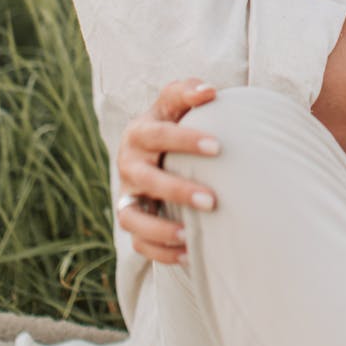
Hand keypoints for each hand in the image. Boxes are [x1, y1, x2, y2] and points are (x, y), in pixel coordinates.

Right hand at [116, 78, 219, 263]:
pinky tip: (189, 255)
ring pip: (132, 217)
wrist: (153, 148)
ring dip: (160, 229)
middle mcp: (128, 164)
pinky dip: (160, 252)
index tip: (218, 147)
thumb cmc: (172, 120)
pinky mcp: (132, 219)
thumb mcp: (175, 102)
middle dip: (177, 190)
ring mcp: (127, 194)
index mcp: (139, 132)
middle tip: (212, 200)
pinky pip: (139, 243)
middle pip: (147, 180)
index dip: (186, 141)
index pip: (158, 136)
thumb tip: (209, 91)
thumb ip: (189, 91)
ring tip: (191, 235)